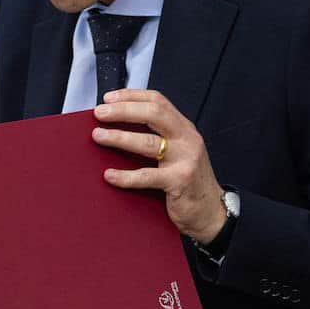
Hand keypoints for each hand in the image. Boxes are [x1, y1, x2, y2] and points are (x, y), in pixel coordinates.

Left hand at [91, 89, 225, 243]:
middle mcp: (186, 139)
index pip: (157, 101)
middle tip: (99, 113)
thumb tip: (117, 126)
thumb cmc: (187, 181)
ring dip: (119, 137)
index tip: (108, 98)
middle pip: (153, 114)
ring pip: (148, 142)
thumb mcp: (177, 151)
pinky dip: (126, 176)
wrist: (211, 212)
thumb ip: (157, 137)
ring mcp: (185, 159)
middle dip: (123, 110)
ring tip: (98, 136)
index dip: (132, 96)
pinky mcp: (180, 181)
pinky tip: (109, 175)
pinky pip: (147, 176)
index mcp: (183, 128)